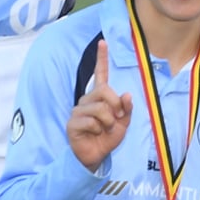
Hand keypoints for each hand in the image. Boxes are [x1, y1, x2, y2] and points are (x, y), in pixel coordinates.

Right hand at [65, 52, 131, 169]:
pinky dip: (98, 130)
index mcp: (99, 98)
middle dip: (116, 106)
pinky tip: (94, 134)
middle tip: (116, 119)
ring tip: (104, 130)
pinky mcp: (72, 122)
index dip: (102, 59)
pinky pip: (91, 121)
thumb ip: (126, 109)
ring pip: (100, 108)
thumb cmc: (107, 138)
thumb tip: (127, 94)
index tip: (103, 42)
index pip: (100, 75)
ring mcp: (78, 110)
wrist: (95, 156)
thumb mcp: (123, 124)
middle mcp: (87, 100)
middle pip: (104, 91)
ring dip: (108, 122)